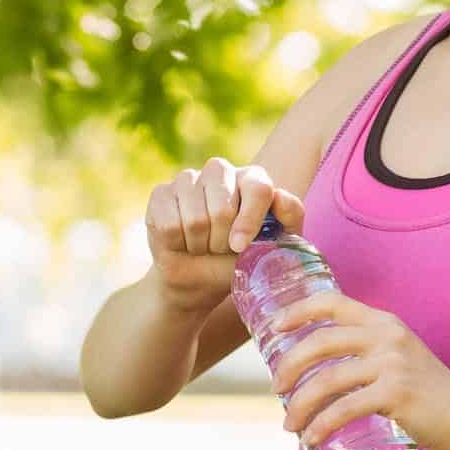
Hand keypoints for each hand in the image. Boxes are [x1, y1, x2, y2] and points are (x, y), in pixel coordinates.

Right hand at [144, 156, 305, 321]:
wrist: (201, 278)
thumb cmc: (242, 259)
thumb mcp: (275, 244)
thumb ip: (289, 217)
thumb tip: (279, 198)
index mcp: (252, 178)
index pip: (257, 189)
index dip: (249, 221)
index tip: (240, 247)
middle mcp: (219, 171)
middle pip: (223, 208)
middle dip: (222, 241)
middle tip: (221, 249)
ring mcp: (187, 179)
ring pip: (195, 219)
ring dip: (200, 245)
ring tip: (203, 246)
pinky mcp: (160, 193)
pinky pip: (169, 224)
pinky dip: (178, 243)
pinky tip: (182, 242)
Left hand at [269, 290, 449, 449]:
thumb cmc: (425, 392)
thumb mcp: (396, 356)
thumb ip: (365, 351)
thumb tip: (314, 366)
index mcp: (382, 321)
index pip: (331, 302)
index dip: (297, 310)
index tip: (273, 327)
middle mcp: (386, 336)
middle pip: (319, 342)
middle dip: (289, 366)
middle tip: (275, 388)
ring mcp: (392, 364)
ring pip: (327, 380)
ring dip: (299, 405)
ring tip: (289, 424)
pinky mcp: (396, 394)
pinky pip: (344, 409)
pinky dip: (321, 425)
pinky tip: (311, 438)